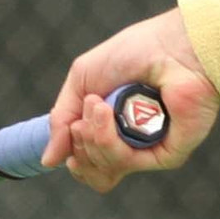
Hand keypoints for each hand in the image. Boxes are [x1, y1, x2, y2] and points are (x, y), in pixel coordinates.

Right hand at [45, 7, 219, 192]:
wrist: (171, 46)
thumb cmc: (134, 53)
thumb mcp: (83, 80)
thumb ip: (61, 120)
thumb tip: (48, 161)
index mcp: (114, 129)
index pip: (87, 162)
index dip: (73, 154)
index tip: (72, 129)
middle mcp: (132, 144)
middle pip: (91, 171)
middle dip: (79, 142)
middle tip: (92, 109)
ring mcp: (149, 151)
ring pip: (104, 173)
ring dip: (91, 138)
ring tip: (100, 107)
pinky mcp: (167, 154)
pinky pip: (126, 164)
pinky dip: (108, 140)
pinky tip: (108, 113)